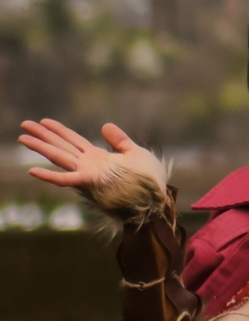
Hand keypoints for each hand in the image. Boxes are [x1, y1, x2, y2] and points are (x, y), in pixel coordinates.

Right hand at [19, 119, 166, 203]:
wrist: (155, 199)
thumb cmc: (147, 180)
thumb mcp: (135, 153)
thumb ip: (120, 140)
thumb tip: (105, 125)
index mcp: (97, 156)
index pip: (73, 140)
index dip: (59, 130)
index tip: (44, 121)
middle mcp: (88, 164)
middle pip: (61, 145)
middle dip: (43, 135)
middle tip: (24, 124)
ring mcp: (87, 173)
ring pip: (59, 157)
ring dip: (41, 148)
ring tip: (23, 138)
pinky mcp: (90, 183)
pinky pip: (66, 179)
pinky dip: (49, 176)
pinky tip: (32, 170)